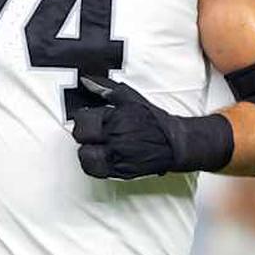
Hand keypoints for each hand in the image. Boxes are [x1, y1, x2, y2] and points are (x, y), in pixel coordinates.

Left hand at [71, 75, 232, 179]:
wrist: (173, 141)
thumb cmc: (152, 119)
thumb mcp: (130, 98)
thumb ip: (106, 89)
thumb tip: (87, 82)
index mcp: (115, 118)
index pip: (82, 120)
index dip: (81, 118)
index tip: (85, 118)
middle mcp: (115, 138)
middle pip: (81, 137)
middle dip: (82, 134)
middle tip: (90, 133)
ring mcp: (118, 157)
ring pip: (86, 158)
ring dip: (87, 152)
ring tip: (94, 146)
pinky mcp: (122, 172)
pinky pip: (97, 171)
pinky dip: (96, 164)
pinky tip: (102, 156)